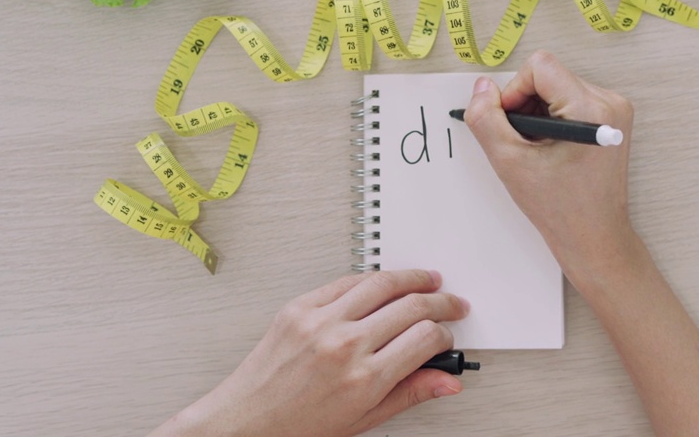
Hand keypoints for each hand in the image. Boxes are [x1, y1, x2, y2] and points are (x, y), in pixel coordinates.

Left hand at [151, 270, 468, 436]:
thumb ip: (410, 393)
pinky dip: (371, 279)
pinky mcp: (300, 307)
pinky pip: (345, 281)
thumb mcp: (364, 419)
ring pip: (381, 283)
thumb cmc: (300, 426)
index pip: (425, 339)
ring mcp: (321, 321)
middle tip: (451, 303)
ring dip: (413, 277)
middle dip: (441, 302)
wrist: (247, 420)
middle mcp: (345, 345)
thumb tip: (447, 382)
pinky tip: (383, 282)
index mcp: (364, 378)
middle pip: (411, 305)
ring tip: (427, 279)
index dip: (445, 334)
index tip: (446, 336)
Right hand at [464, 50, 637, 283]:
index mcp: (590, 108)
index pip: (540, 66)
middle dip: (527, 104)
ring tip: (538, 149)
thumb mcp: (509, 162)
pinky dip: (553, 118)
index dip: (515, 91)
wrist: (594, 236)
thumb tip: (482, 87)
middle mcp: (609, 102)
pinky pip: (571, 100)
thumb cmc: (559, 207)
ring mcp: (615, 110)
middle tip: (523, 143)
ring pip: (558, 87)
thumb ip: (487, 119)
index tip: (511, 124)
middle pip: (549, 76)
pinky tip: (551, 148)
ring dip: (538, 112)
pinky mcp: (612, 119)